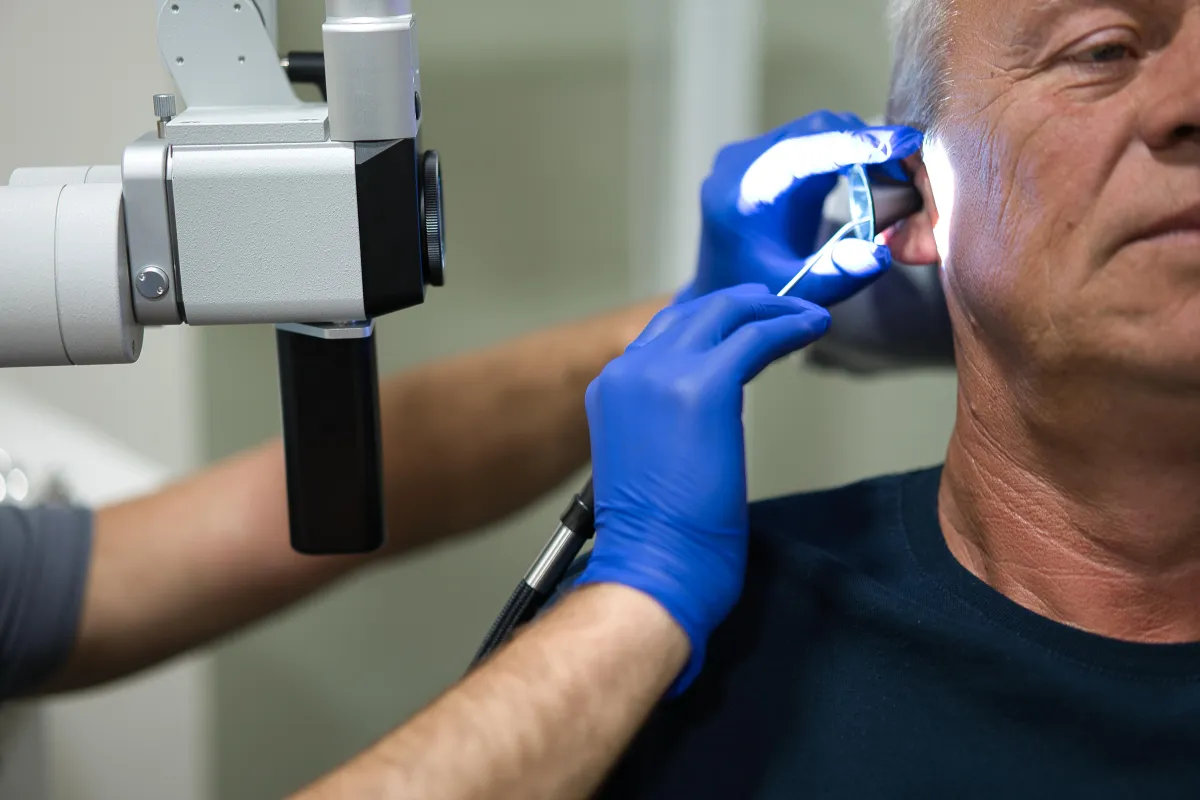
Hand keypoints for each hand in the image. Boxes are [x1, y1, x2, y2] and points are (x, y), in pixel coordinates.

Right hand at [578, 285, 830, 692]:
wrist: (652, 566)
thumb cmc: (657, 537)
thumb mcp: (647, 458)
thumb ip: (665, 419)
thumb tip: (713, 403)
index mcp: (611, 388)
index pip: (666, 332)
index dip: (713, 321)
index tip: (749, 323)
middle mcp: (630, 370)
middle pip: (695, 311)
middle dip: (746, 303)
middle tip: (784, 308)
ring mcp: (663, 373)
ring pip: (727, 312)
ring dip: (773, 308)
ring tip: (805, 315)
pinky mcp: (704, 386)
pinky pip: (757, 336)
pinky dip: (790, 325)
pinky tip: (814, 327)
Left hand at [678, 111, 922, 305]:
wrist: (719, 292)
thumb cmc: (753, 298)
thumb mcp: (796, 294)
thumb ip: (836, 276)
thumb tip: (882, 254)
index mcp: (740, 191)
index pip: (801, 150)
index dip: (854, 144)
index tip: (904, 143)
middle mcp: (740, 163)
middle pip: (813, 130)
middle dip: (866, 143)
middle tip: (913, 167)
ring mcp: (752, 155)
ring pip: (818, 130)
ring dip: (860, 148)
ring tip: (898, 178)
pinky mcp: (769, 157)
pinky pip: (814, 142)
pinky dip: (848, 154)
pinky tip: (875, 178)